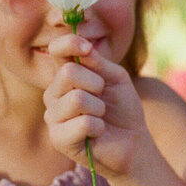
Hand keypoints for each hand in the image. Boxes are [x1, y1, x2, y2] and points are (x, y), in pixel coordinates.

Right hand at [42, 34, 148, 177]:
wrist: (132, 141)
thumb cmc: (122, 108)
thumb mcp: (115, 78)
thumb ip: (97, 62)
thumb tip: (82, 49)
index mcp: (64, 76)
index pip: (56, 50)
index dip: (70, 44)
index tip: (87, 48)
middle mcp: (53, 94)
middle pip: (68, 73)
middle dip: (96, 84)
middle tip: (103, 98)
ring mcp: (53, 117)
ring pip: (77, 99)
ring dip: (99, 108)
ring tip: (100, 116)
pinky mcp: (58, 139)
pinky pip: (83, 122)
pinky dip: (99, 126)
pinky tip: (98, 132)